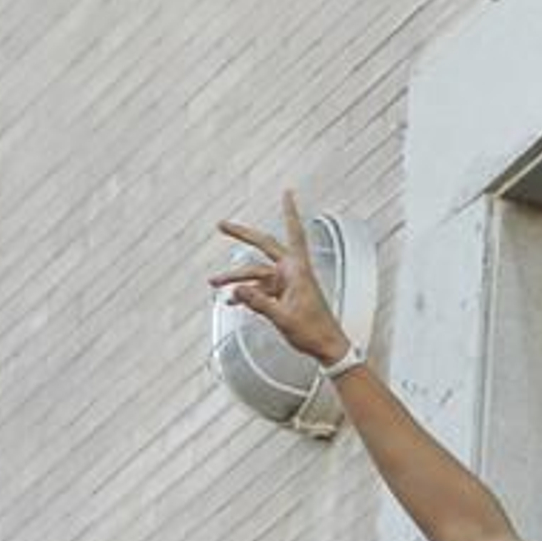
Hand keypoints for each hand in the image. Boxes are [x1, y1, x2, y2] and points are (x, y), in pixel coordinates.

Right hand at [211, 191, 349, 364]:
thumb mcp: (282, 318)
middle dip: (243, 235)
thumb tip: (236, 291)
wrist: (327, 347)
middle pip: (264, 247)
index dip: (290, 212)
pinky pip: (259, 289)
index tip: (287, 193)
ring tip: (213, 283)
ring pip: (256, 273)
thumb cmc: (314, 332)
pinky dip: (245, 293)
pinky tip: (231, 299)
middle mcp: (292, 272)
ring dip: (235, 278)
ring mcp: (287, 283)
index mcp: (298, 271)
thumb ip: (258, 303)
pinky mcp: (283, 295)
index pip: (293, 234)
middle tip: (222, 225)